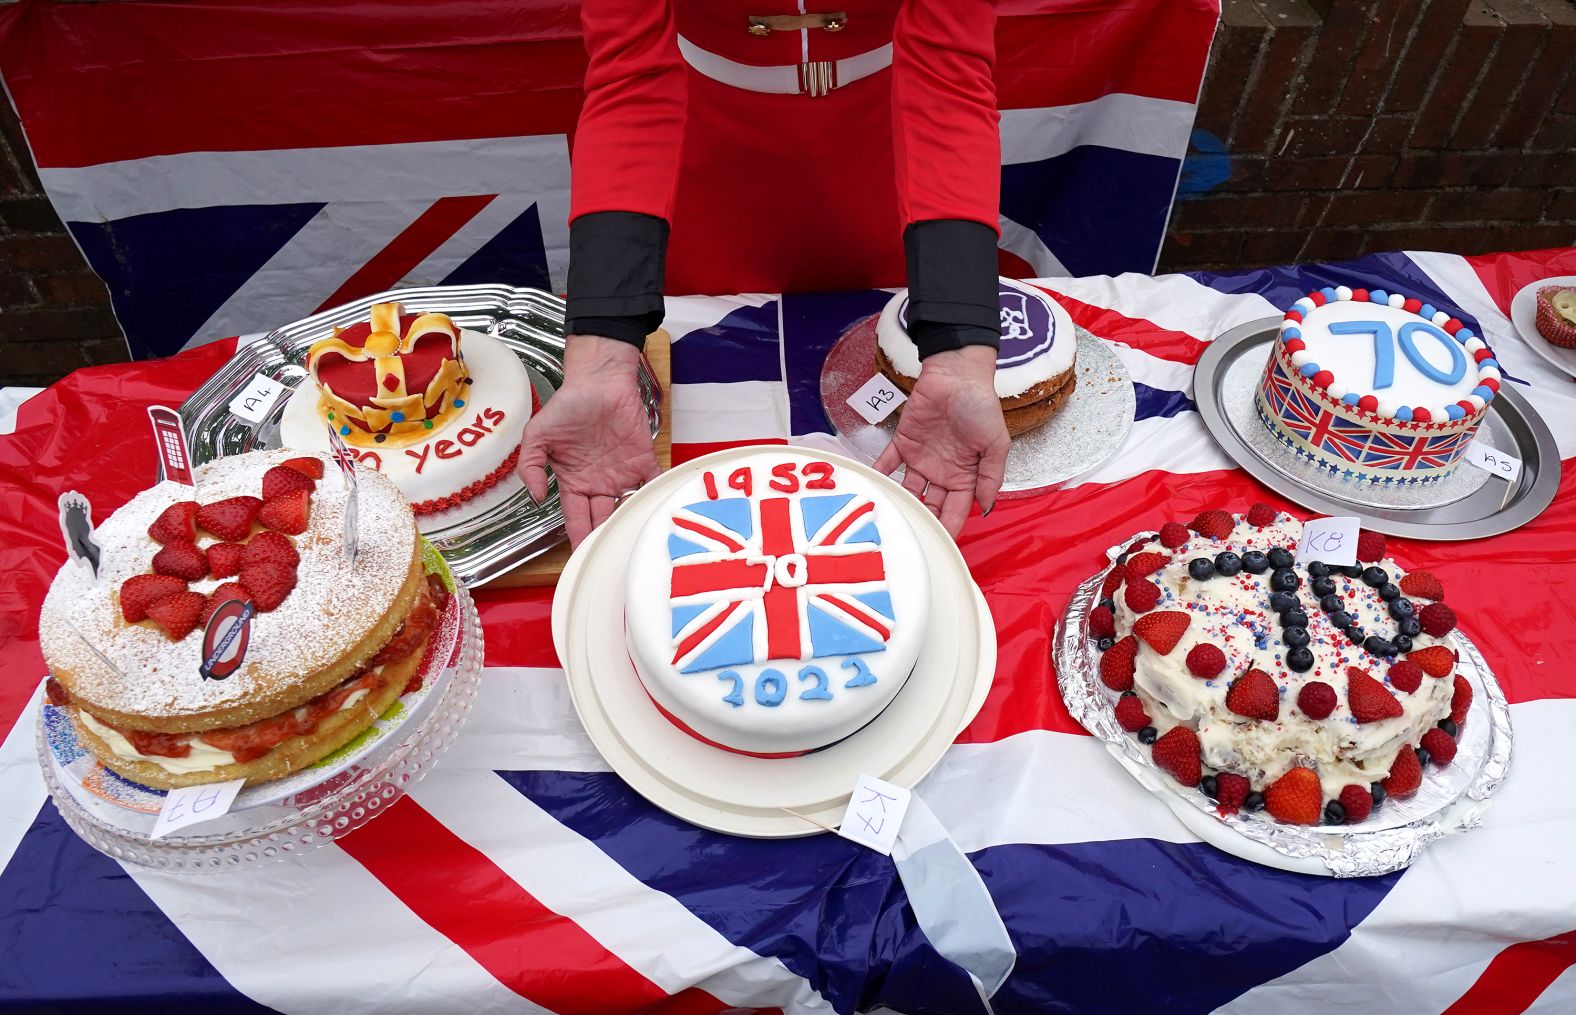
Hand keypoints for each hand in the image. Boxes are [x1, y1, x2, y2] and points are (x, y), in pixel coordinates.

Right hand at [516, 334, 658, 546]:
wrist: (598, 381)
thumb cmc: (567, 405)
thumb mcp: (537, 435)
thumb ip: (530, 466)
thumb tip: (535, 497)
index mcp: (574, 482)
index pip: (576, 518)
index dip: (578, 538)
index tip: (580, 558)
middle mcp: (599, 483)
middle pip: (603, 519)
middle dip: (605, 538)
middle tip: (610, 557)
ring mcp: (622, 473)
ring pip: (627, 507)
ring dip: (629, 522)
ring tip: (632, 541)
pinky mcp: (643, 460)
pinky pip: (652, 483)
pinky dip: (655, 497)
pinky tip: (656, 513)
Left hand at [873, 345, 1007, 537]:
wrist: (956, 374)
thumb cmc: (981, 405)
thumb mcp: (996, 444)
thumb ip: (991, 478)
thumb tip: (987, 508)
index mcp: (966, 474)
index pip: (957, 509)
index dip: (950, 526)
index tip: (941, 544)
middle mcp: (942, 470)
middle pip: (932, 505)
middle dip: (925, 522)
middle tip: (913, 538)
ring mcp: (921, 457)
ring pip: (909, 490)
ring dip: (902, 504)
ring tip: (893, 520)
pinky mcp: (903, 442)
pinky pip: (888, 463)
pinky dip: (879, 475)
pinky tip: (873, 490)